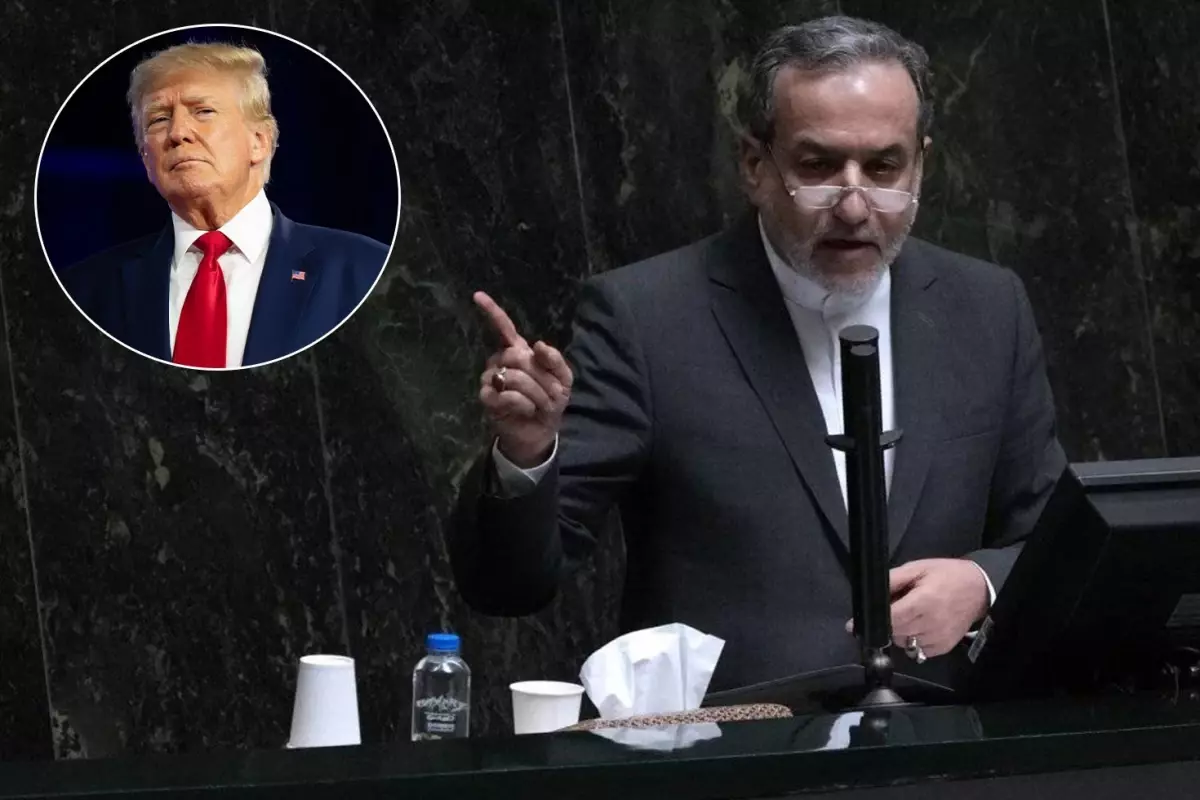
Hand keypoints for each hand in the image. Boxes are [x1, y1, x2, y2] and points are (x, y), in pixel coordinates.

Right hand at [473, 291, 572, 467]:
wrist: (542, 430)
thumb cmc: (550, 400)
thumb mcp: (563, 379)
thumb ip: (554, 360)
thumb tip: (537, 344)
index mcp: (518, 352)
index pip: (504, 328)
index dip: (492, 311)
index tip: (477, 295)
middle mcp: (500, 362)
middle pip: (518, 357)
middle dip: (542, 378)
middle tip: (551, 394)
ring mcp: (491, 379)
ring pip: (515, 378)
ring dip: (537, 394)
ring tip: (539, 405)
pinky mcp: (487, 399)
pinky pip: (508, 396)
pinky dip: (525, 405)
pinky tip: (527, 410)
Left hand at [844, 558, 988, 659]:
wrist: (979, 589)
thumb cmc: (947, 575)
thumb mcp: (917, 568)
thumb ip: (893, 580)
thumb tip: (870, 592)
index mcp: (923, 603)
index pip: (890, 620)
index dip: (872, 621)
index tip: (856, 623)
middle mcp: (931, 625)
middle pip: (894, 633)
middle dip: (888, 622)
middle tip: (896, 608)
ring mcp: (938, 639)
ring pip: (903, 643)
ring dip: (901, 631)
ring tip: (911, 614)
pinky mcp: (943, 648)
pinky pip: (917, 650)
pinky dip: (913, 639)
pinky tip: (921, 625)